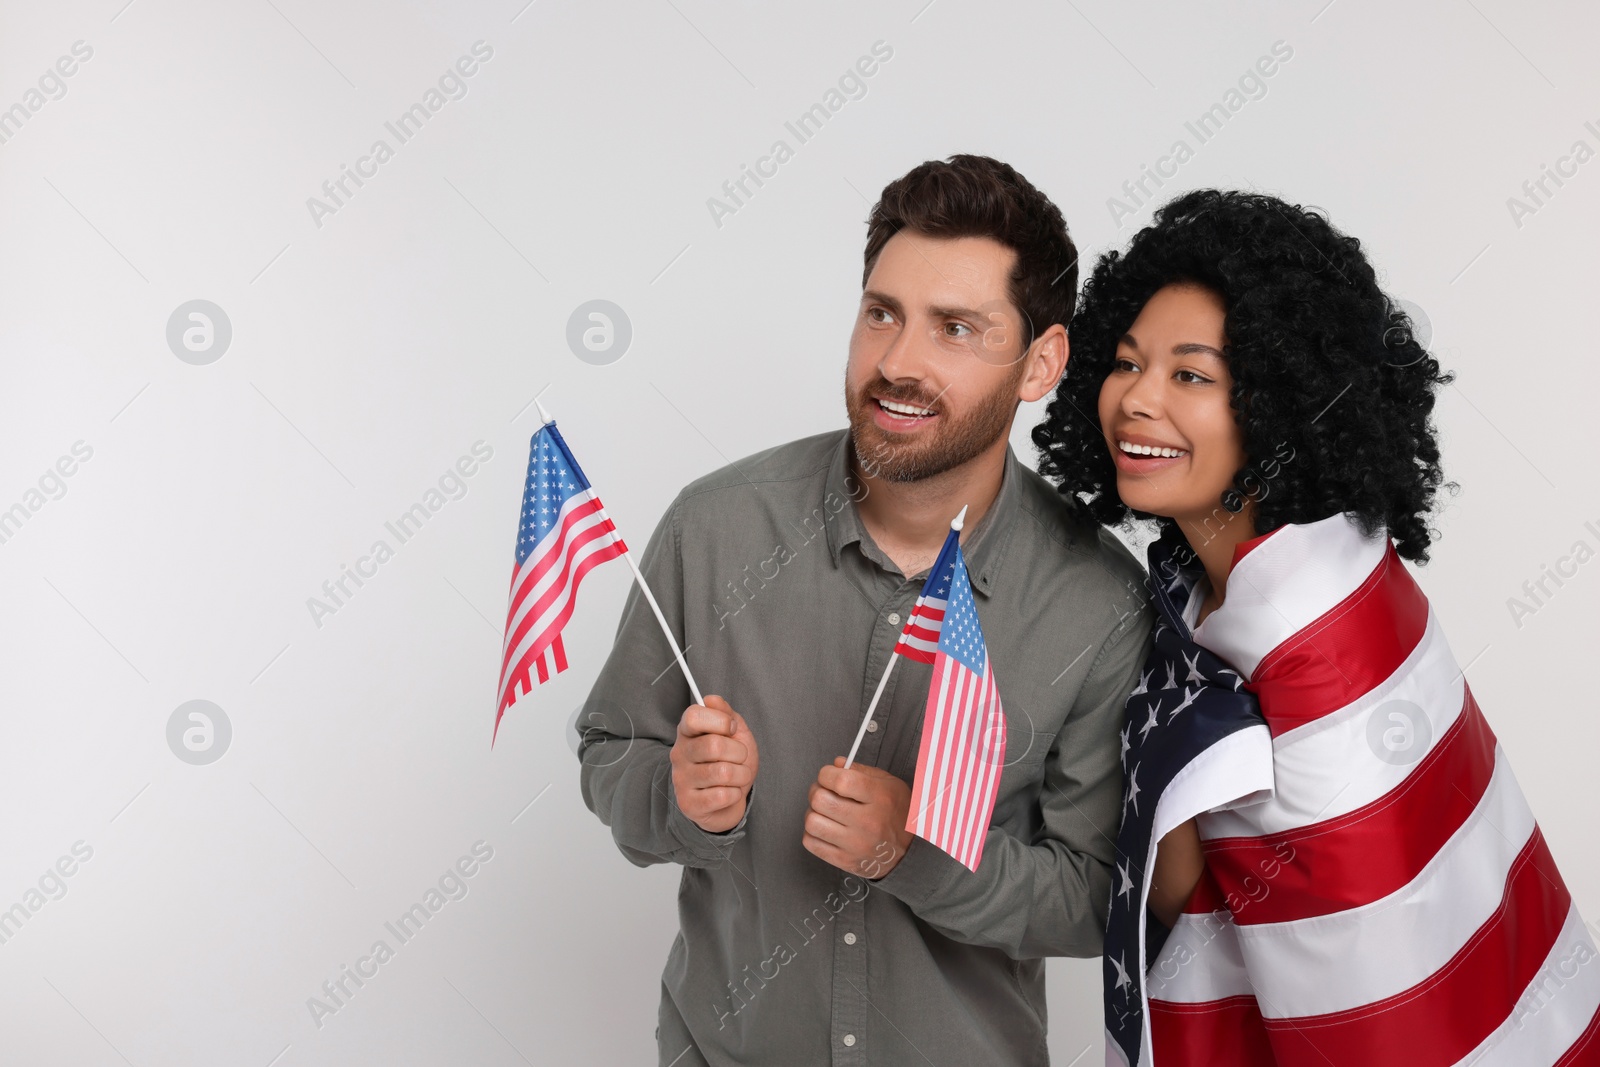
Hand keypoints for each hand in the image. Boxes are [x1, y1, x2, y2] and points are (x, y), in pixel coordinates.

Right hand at [671, 695, 757, 832]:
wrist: (728, 800)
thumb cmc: (731, 762)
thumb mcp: (734, 733)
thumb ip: (725, 713)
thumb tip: (711, 699)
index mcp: (688, 731)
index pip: (694, 716)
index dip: (720, 721)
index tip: (731, 729)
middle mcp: (679, 753)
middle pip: (714, 745)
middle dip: (739, 752)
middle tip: (740, 757)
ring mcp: (681, 779)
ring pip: (722, 772)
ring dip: (741, 775)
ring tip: (738, 776)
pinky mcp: (689, 803)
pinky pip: (722, 796)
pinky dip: (735, 794)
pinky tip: (729, 793)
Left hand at [803, 757, 913, 879]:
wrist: (910, 852)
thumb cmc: (897, 812)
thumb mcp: (889, 783)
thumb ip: (860, 770)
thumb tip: (835, 765)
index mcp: (879, 798)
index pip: (840, 781)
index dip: (826, 774)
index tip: (828, 775)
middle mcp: (867, 822)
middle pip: (820, 800)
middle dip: (817, 791)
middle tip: (824, 792)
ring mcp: (855, 844)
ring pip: (812, 822)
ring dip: (813, 813)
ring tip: (825, 812)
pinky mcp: (845, 861)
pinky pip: (811, 843)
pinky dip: (812, 833)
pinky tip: (825, 828)